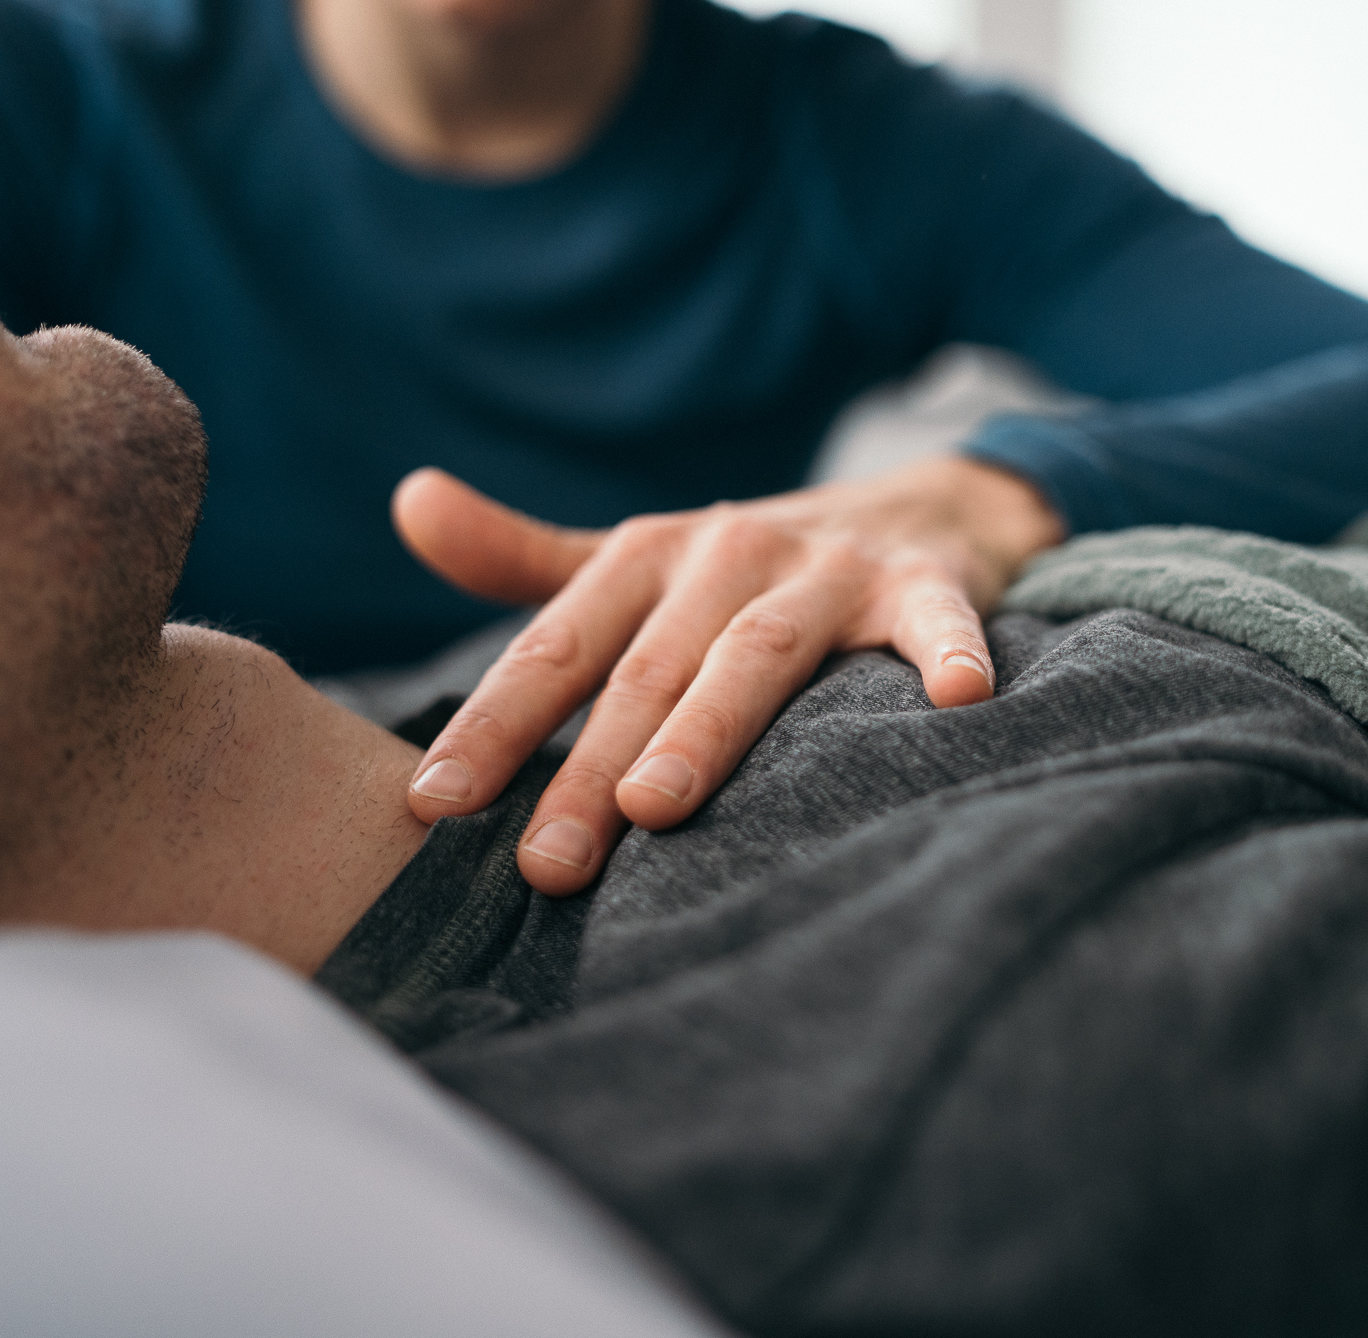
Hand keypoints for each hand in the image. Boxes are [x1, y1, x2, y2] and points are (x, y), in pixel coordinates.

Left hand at [392, 456, 1065, 894]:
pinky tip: (958, 701)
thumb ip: (524, 556)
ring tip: (654, 807)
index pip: (558, 648)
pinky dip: (945, 654)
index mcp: (650, 555)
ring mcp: (828, 568)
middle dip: (589, 766)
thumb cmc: (752, 565)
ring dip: (704, 727)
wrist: (920, 506)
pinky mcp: (923, 585)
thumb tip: (408, 502)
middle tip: (543, 864)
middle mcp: (730, 552)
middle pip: (647, 668)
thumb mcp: (638, 557)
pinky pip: (932, 622)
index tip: (435, 804)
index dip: (496, 722)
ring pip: (754, 654)